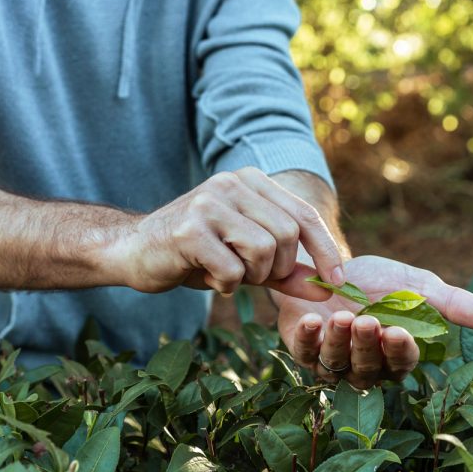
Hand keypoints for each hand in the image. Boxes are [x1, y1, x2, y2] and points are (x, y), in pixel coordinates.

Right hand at [119, 167, 343, 297]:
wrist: (134, 251)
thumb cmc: (195, 254)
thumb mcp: (248, 261)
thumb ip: (286, 272)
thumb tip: (327, 290)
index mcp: (250, 181)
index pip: (303, 214)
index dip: (325, 249)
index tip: (338, 281)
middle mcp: (231, 183)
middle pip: (287, 234)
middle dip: (278, 268)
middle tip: (253, 276)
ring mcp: (209, 202)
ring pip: (263, 250)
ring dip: (249, 276)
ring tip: (226, 273)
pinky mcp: (189, 228)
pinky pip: (231, 269)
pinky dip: (225, 284)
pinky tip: (207, 277)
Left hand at [275, 255, 472, 386]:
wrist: (330, 264)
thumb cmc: (378, 281)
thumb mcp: (417, 286)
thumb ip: (451, 304)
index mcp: (394, 354)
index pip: (401, 362)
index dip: (400, 351)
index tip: (398, 331)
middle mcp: (362, 365)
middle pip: (367, 368)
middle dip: (367, 346)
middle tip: (367, 322)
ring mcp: (330, 360)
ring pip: (335, 364)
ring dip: (338, 341)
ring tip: (340, 316)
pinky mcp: (302, 347)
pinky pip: (303, 352)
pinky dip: (306, 338)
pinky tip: (313, 319)